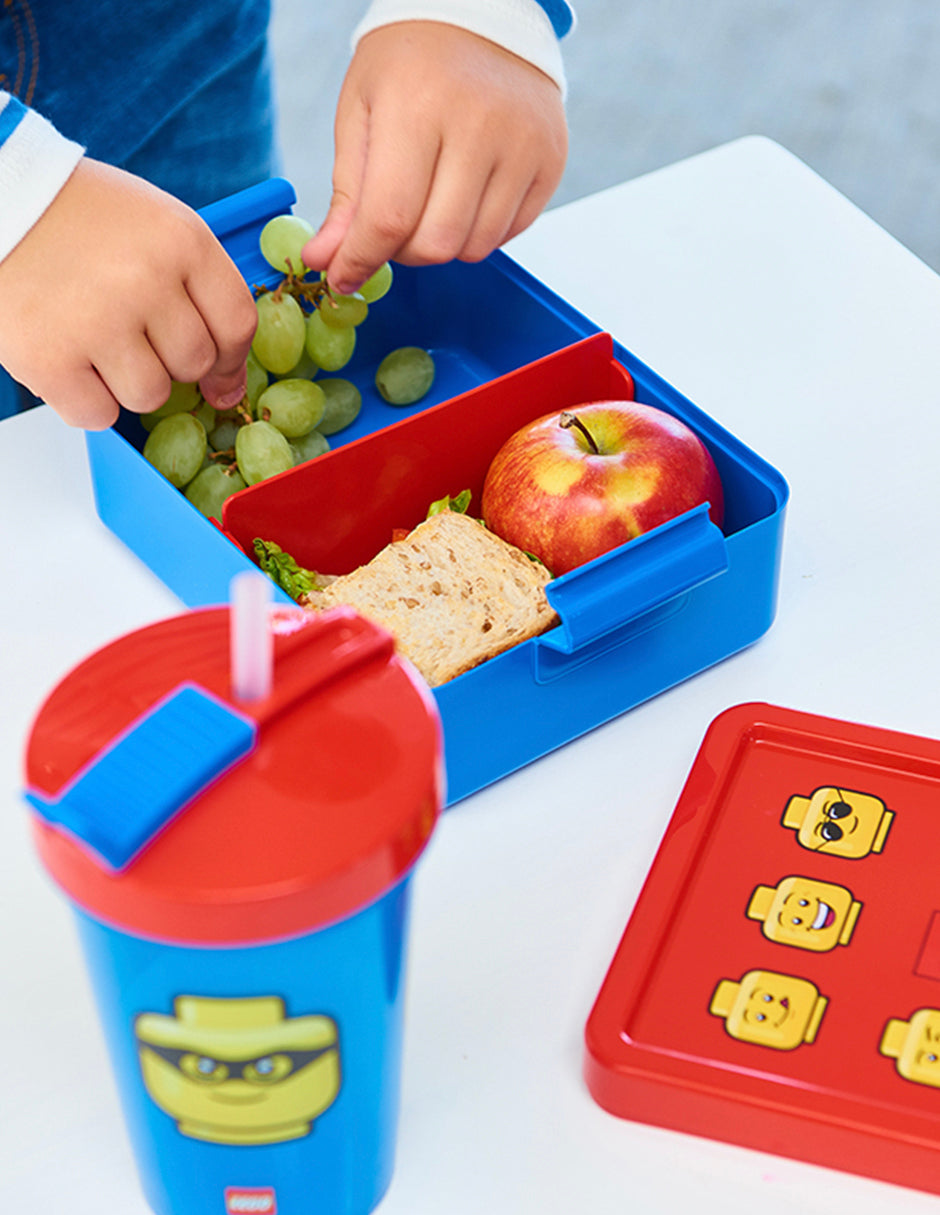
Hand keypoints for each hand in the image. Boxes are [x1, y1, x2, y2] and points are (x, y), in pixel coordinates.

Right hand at [0, 158, 257, 428]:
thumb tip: (228, 388)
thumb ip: (202, 293)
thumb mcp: (155, 226)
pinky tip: (67, 357)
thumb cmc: (75, 218)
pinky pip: (97, 415)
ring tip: (93, 337)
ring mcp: (97, 320)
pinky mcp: (49, 358)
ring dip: (125, 382)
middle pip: (193, 365)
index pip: (237, 325)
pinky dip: (84, 399)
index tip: (218, 374)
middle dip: (166, 359)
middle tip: (126, 328)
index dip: (230, 359)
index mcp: (181, 240)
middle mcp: (145, 279)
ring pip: (149, 396)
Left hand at [302, 21, 567, 293]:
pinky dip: (478, 231)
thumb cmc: (410, 63)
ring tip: (431, 203)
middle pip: (435, 244)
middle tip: (391, 228)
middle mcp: (479, 126)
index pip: (389, 216)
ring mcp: (523, 145)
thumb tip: (326, 261)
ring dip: (442, 243)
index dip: (361, 259)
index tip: (343, 277)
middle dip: (403, 252)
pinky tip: (466, 194)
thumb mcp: (362, 113)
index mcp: (418, 106)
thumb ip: (347, 195)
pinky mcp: (550, 160)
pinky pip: (508, 233)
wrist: (482, 16)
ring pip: (473, 248)